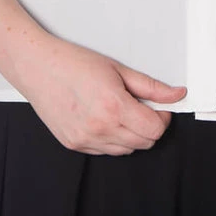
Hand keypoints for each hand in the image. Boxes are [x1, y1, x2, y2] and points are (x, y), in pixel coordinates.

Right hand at [19, 36, 187, 155]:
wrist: (38, 68)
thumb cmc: (75, 63)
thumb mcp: (118, 69)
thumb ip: (151, 87)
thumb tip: (177, 94)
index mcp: (114, 107)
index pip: (155, 130)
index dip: (162, 118)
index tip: (159, 107)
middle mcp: (100, 129)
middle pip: (144, 143)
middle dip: (150, 126)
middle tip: (142, 107)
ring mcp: (86, 140)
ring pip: (126, 151)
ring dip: (132, 135)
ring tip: (121, 110)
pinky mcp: (74, 145)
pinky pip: (105, 151)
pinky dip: (112, 139)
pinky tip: (104, 118)